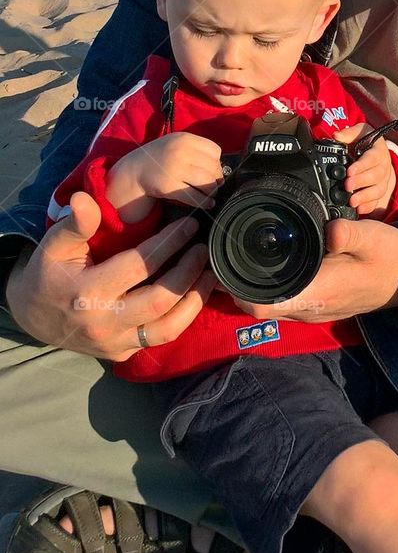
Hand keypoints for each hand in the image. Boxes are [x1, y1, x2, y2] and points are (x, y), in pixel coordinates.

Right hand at [5, 191, 216, 360]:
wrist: (32, 317)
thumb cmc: (48, 274)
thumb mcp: (53, 245)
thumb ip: (75, 224)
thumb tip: (85, 198)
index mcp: (87, 293)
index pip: (138, 266)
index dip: (168, 243)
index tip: (189, 225)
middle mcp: (104, 323)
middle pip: (159, 300)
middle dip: (188, 272)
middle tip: (204, 248)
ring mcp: (115, 343)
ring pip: (167, 328)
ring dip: (195, 300)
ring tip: (210, 273)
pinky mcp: (123, 354)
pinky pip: (160, 338)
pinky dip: (182, 317)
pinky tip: (194, 295)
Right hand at [107, 133, 224, 221]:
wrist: (134, 170)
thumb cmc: (161, 158)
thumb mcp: (177, 144)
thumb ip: (197, 150)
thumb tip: (222, 169)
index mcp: (184, 139)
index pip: (215, 151)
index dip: (217, 163)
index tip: (212, 170)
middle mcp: (180, 152)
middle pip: (213, 168)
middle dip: (216, 179)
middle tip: (212, 185)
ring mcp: (174, 169)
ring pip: (207, 182)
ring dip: (211, 191)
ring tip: (209, 194)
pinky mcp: (169, 187)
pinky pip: (195, 197)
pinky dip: (205, 202)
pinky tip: (208, 204)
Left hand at [234, 217, 397, 321]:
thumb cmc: (389, 258)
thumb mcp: (372, 237)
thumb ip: (349, 232)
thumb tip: (331, 228)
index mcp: (317, 293)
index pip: (261, 306)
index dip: (236, 290)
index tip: (225, 264)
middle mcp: (310, 308)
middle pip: (257, 307)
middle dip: (237, 285)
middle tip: (227, 252)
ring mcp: (313, 310)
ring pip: (269, 306)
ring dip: (253, 287)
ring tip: (243, 256)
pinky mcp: (317, 306)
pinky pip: (283, 302)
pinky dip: (269, 288)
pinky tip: (270, 265)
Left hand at [335, 123, 395, 216]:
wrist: (375, 152)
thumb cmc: (366, 142)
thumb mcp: (360, 132)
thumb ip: (349, 133)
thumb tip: (337, 136)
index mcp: (378, 151)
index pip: (372, 158)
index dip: (361, 166)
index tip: (349, 171)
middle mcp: (384, 166)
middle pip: (376, 176)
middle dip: (361, 182)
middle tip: (347, 186)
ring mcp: (383, 180)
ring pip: (378, 190)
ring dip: (365, 197)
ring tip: (352, 201)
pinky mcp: (380, 191)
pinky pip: (377, 201)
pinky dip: (369, 206)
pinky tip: (359, 209)